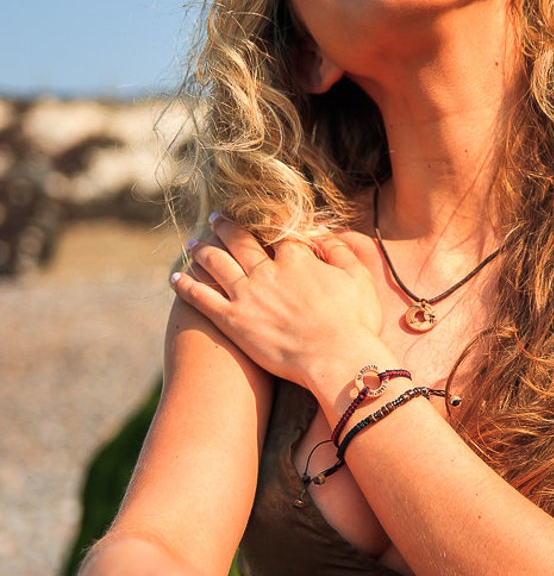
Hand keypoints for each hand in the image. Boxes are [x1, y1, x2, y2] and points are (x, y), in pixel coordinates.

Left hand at [171, 217, 384, 387]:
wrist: (336, 359)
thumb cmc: (355, 324)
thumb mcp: (358, 279)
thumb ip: (342, 252)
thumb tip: (327, 235)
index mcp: (297, 259)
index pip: (278, 233)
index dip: (268, 223)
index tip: (260, 216)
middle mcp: (266, 271)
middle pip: (240, 241)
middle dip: (226, 227)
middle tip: (214, 218)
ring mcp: (247, 295)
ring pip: (216, 263)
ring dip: (202, 250)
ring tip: (192, 243)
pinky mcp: (233, 320)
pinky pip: (201, 298)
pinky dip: (185, 286)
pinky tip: (174, 278)